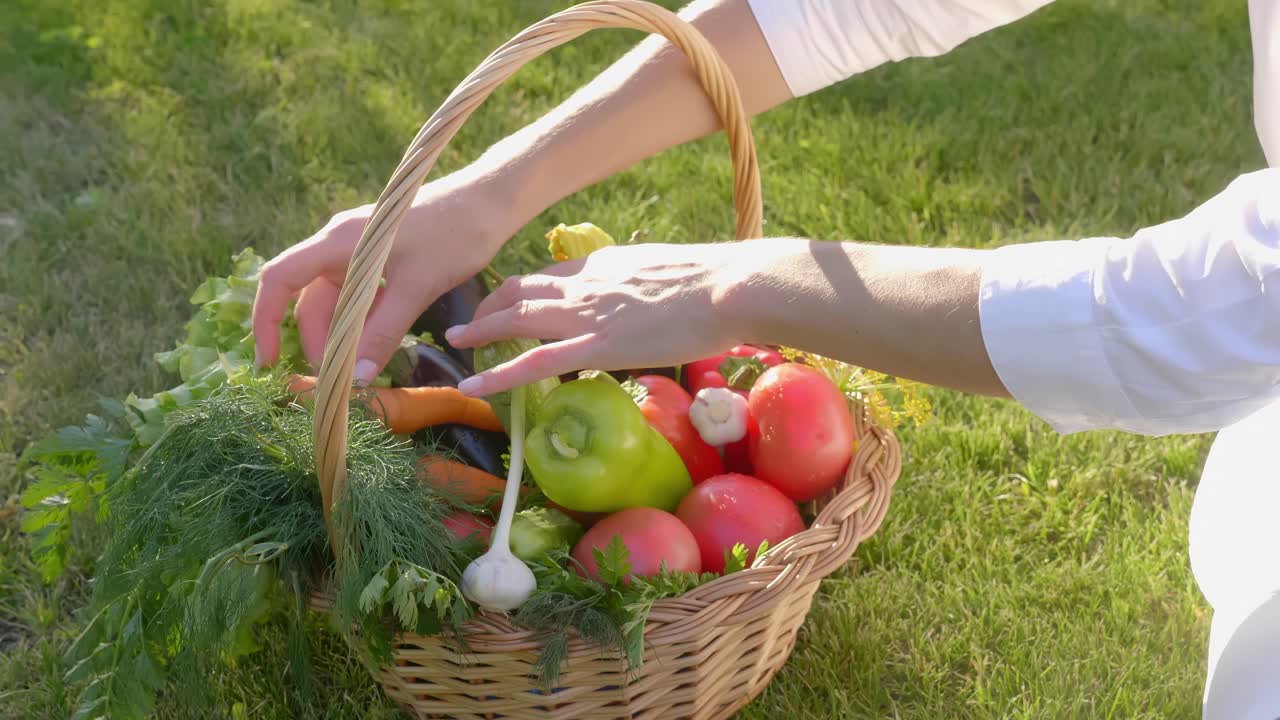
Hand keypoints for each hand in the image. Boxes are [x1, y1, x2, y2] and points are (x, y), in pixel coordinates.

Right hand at [252, 173, 518, 382]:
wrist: (489, 201)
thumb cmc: (454, 235)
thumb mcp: (417, 288)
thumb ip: (383, 333)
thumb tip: (355, 379)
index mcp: (338, 242)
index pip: (279, 279)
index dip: (266, 319)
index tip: (270, 361)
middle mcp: (339, 243)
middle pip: (308, 298)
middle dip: (317, 340)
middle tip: (336, 381)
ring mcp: (359, 249)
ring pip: (336, 300)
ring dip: (342, 334)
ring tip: (357, 369)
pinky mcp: (380, 256)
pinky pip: (359, 294)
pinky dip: (363, 320)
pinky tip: (378, 345)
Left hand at [446, 242, 749, 395]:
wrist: (725, 286)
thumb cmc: (708, 283)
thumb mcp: (659, 274)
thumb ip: (634, 287)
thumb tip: (634, 302)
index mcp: (599, 265)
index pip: (544, 275)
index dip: (518, 291)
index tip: (504, 303)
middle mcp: (582, 285)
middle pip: (518, 291)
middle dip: (487, 307)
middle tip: (467, 325)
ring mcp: (585, 315)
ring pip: (516, 320)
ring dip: (480, 331)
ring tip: (456, 344)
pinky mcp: (596, 347)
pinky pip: (534, 363)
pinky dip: (499, 374)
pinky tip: (474, 386)